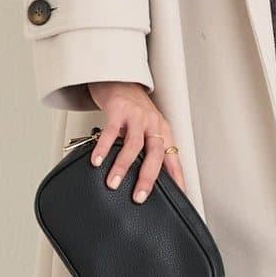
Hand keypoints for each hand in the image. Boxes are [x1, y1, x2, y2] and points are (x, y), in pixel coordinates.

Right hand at [85, 82, 187, 201]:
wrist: (120, 80)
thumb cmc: (134, 109)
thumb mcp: (147, 129)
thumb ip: (147, 150)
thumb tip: (143, 179)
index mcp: (163, 131)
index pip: (173, 158)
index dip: (177, 177)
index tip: (177, 196)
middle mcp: (153, 123)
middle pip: (155, 154)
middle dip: (147, 178)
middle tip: (138, 197)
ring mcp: (137, 116)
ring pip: (134, 145)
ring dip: (123, 166)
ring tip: (113, 182)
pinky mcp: (119, 109)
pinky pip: (111, 131)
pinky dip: (104, 147)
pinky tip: (98, 160)